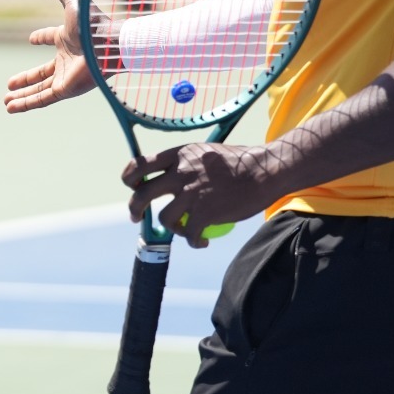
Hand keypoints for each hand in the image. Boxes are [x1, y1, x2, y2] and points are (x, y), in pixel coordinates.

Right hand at [3, 0, 99, 112]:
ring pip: (39, 89)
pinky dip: (26, 104)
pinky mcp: (65, 90)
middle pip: (41, 72)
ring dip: (22, 95)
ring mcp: (65, 76)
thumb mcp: (70, 2)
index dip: (41, 38)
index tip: (31, 40)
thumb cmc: (91, 24)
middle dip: (25, 78)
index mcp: (67, 39)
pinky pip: (42, 99)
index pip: (50, 39)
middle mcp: (66, 59)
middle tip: (9, 83)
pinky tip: (10, 108)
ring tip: (5, 101)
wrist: (107, 46)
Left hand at [124, 143, 280, 247]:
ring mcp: (191, 194)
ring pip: (164, 218)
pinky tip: (201, 241)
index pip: (140, 164)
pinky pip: (189, 234)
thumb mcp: (204, 152)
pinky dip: (193, 241)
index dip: (130, 177)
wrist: (263, 170)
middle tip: (136, 218)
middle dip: (134, 209)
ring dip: (171, 229)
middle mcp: (179, 173)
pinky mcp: (205, 213)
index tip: (132, 186)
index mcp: (178, 155)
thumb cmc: (239, 162)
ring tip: (183, 230)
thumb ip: (185, 163)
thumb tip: (170, 175)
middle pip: (142, 194)